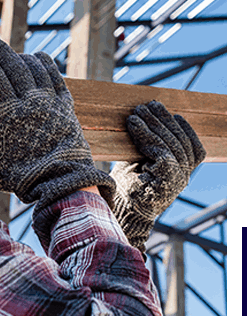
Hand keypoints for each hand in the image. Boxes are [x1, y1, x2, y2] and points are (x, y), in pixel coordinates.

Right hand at [0, 39, 114, 209]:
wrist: (61, 183)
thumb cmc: (20, 178)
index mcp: (6, 114)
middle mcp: (29, 102)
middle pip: (12, 66)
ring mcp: (50, 102)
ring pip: (34, 68)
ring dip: (20, 56)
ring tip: (10, 53)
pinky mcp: (66, 106)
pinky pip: (55, 77)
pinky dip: (45, 64)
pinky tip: (37, 58)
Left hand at [110, 100, 205, 252]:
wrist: (122, 210)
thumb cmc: (129, 185)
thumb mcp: (142, 161)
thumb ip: (151, 146)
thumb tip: (146, 119)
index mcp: (183, 172)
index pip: (193, 146)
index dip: (184, 128)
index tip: (172, 112)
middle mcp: (184, 176)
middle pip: (180, 141)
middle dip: (163, 120)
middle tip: (148, 105)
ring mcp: (178, 179)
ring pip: (169, 144)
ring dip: (151, 124)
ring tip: (136, 113)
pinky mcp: (167, 180)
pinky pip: (160, 152)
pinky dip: (145, 136)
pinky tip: (133, 126)